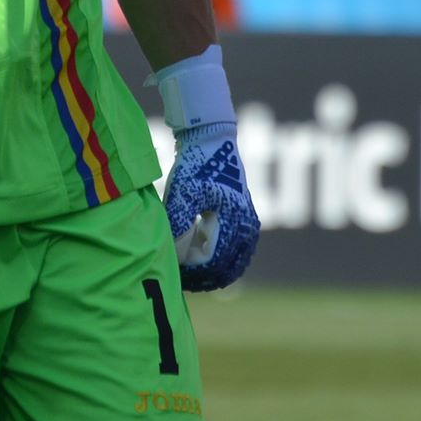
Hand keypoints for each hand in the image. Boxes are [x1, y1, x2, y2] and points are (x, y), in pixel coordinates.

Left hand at [163, 122, 259, 291]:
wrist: (211, 138)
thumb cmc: (195, 164)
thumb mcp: (183, 192)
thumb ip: (179, 222)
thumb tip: (172, 253)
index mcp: (233, 218)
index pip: (216, 262)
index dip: (196, 273)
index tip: (177, 276)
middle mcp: (246, 223)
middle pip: (229, 266)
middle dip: (206, 278)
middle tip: (183, 282)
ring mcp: (248, 220)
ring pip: (237, 261)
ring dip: (217, 272)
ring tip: (193, 278)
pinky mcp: (245, 216)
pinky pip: (240, 250)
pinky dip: (225, 261)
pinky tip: (206, 264)